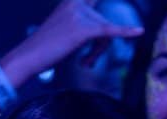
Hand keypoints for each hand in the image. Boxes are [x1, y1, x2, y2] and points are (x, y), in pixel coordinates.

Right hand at [2, 0, 143, 81]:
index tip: (112, 0)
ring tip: (86, 63)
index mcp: (71, 1)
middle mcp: (75, 3)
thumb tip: (105, 33)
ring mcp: (79, 14)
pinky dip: (125, 32)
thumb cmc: (45, 49)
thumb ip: (85, 26)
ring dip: (98, 52)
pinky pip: (109, 32)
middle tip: (89, 59)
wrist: (28, 58)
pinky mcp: (83, 29)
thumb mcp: (66, 31)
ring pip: (105, 32)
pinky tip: (139, 31)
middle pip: (103, 20)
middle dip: (101, 43)